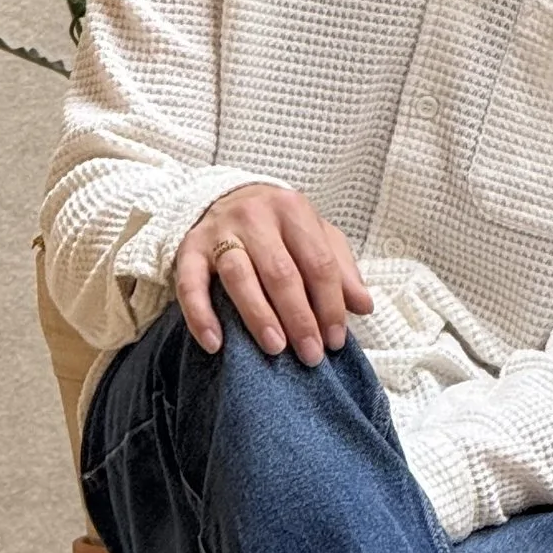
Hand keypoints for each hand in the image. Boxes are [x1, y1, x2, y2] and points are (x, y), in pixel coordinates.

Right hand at [174, 184, 373, 365]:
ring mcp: (219, 231)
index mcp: (293, 210)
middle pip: (280, 271)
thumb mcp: (316, 237)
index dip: (330, 304)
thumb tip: (364, 306)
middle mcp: (255, 216)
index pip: (318, 262)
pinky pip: (190, 284)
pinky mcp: (188, 248)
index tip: (335, 341)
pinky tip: (215, 344)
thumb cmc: (279, 228)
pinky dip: (201, 315)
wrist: (224, 198)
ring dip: (258, 316)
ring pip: (238, 275)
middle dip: (299, 317)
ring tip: (274, 349)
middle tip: (310, 354)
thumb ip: (340, 269)